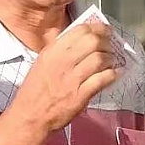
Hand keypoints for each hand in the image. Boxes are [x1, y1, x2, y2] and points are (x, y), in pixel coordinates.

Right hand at [15, 21, 117, 136]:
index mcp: (52, 52)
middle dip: (106, 41)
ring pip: (99, 59)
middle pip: (93, 41)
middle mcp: (62, 62)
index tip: (104, 30)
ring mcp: (72, 79)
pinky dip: (112, 74)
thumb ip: (58, 50)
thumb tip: (75, 38)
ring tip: (111, 60)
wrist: (30, 116)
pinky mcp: (80, 95)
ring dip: (110, 58)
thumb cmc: (34, 91)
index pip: (80, 31)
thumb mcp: (41, 63)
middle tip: (110, 45)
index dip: (97, 28)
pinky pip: (102, 79)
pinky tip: (115, 74)